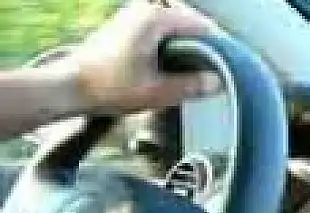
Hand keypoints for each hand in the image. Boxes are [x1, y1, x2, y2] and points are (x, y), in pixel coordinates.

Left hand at [66, 0, 220, 113]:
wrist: (69, 88)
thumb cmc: (109, 88)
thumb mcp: (158, 92)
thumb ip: (192, 85)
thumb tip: (218, 82)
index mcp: (156, 20)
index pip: (201, 26)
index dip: (218, 47)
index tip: (227, 66)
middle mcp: (144, 10)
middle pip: (188, 21)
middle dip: (203, 43)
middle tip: (213, 69)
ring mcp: (132, 15)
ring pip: (173, 24)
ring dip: (186, 42)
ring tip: (194, 68)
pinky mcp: (124, 25)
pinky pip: (158, 27)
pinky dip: (170, 42)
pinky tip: (171, 64)